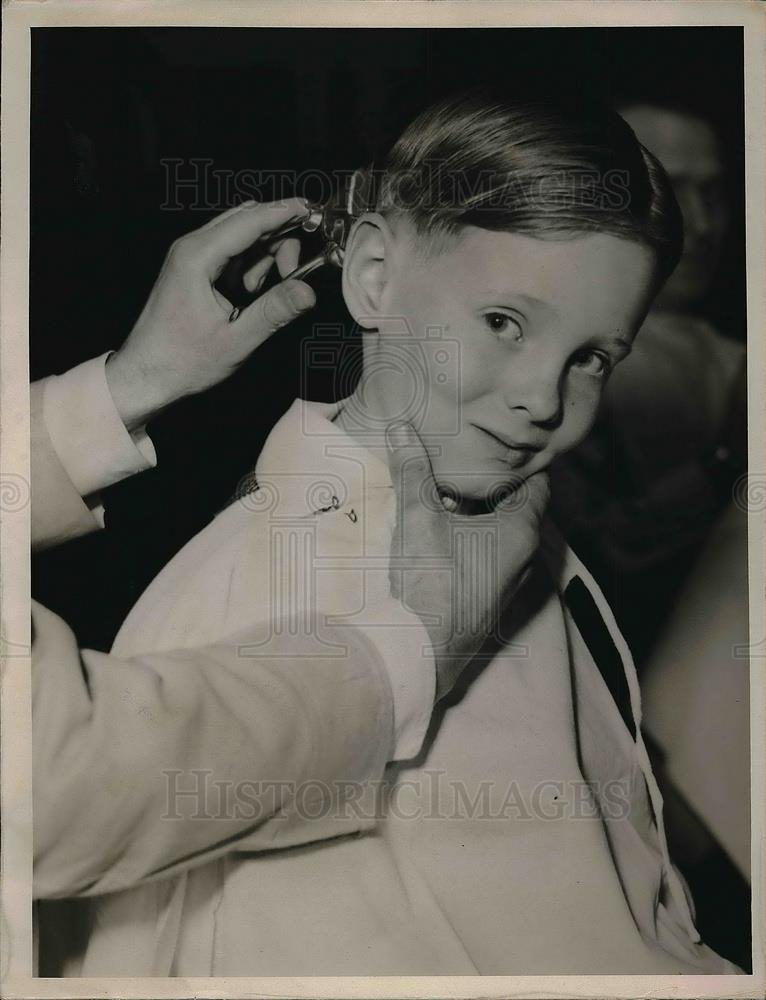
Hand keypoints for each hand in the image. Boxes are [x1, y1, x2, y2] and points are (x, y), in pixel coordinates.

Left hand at [105, 198, 315, 429]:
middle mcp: (191, 247)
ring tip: (264, 294)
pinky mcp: (194, 268)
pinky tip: (250, 295)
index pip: (249, 219)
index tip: (313, 211)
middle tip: (295, 273)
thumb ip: (273, 311)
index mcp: (197, 257)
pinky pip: (232, 253)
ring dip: (265, 256)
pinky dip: (250, 267)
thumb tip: (307, 291)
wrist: (145, 374)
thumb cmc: (181, 361)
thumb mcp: (235, 340)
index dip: (284, 212)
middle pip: (247, 220)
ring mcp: (191, 256)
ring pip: (242, 236)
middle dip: (279, 238)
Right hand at [386, 422, 549, 701]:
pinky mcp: (490, 603)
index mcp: (521, 531)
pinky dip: (474, 544)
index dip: (520, 463)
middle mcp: (525, 558)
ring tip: (450, 496)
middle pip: (518, 511)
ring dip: (482, 519)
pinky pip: (490, 562)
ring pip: (503, 539)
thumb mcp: (419, 515)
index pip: (537, 485)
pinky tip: (443, 537)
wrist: (420, 649)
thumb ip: (413, 469)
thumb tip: (401, 426)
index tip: (499, 446)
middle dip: (494, 489)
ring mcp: (509, 584)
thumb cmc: (431, 579)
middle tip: (468, 465)